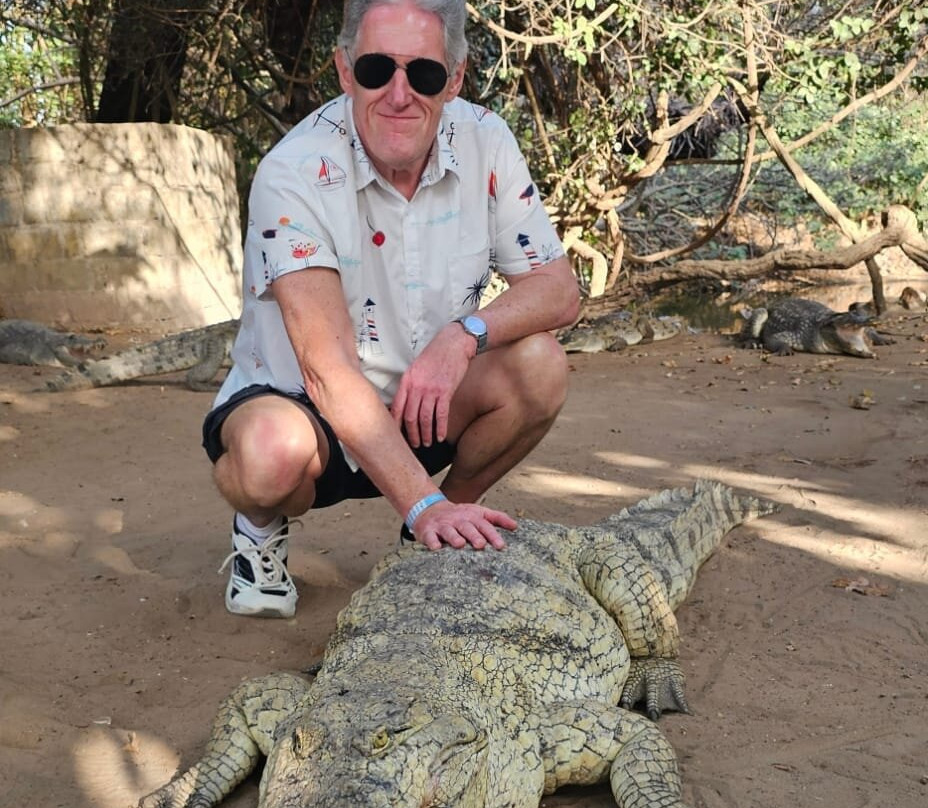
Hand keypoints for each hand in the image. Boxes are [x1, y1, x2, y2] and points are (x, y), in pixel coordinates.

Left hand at [391, 324, 471, 446]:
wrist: (454, 343)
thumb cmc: (436, 354)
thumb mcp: (416, 367)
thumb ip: (410, 385)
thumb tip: (406, 403)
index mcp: (407, 380)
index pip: (397, 407)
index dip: (395, 424)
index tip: (395, 436)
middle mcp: (417, 386)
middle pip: (410, 416)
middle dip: (411, 434)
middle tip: (414, 444)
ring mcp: (431, 389)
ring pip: (425, 418)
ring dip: (425, 434)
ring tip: (427, 443)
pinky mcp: (446, 391)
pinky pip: (441, 414)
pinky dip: (440, 428)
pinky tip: (440, 436)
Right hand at [411, 501, 515, 550]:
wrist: (429, 508)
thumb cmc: (459, 515)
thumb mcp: (478, 512)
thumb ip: (497, 518)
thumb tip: (515, 526)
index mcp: (472, 516)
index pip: (484, 524)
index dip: (492, 534)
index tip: (501, 545)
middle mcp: (458, 520)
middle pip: (467, 527)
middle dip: (474, 535)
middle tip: (481, 545)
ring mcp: (442, 525)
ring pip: (449, 531)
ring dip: (454, 537)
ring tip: (460, 544)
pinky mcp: (428, 531)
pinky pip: (430, 536)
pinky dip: (432, 542)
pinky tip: (436, 547)